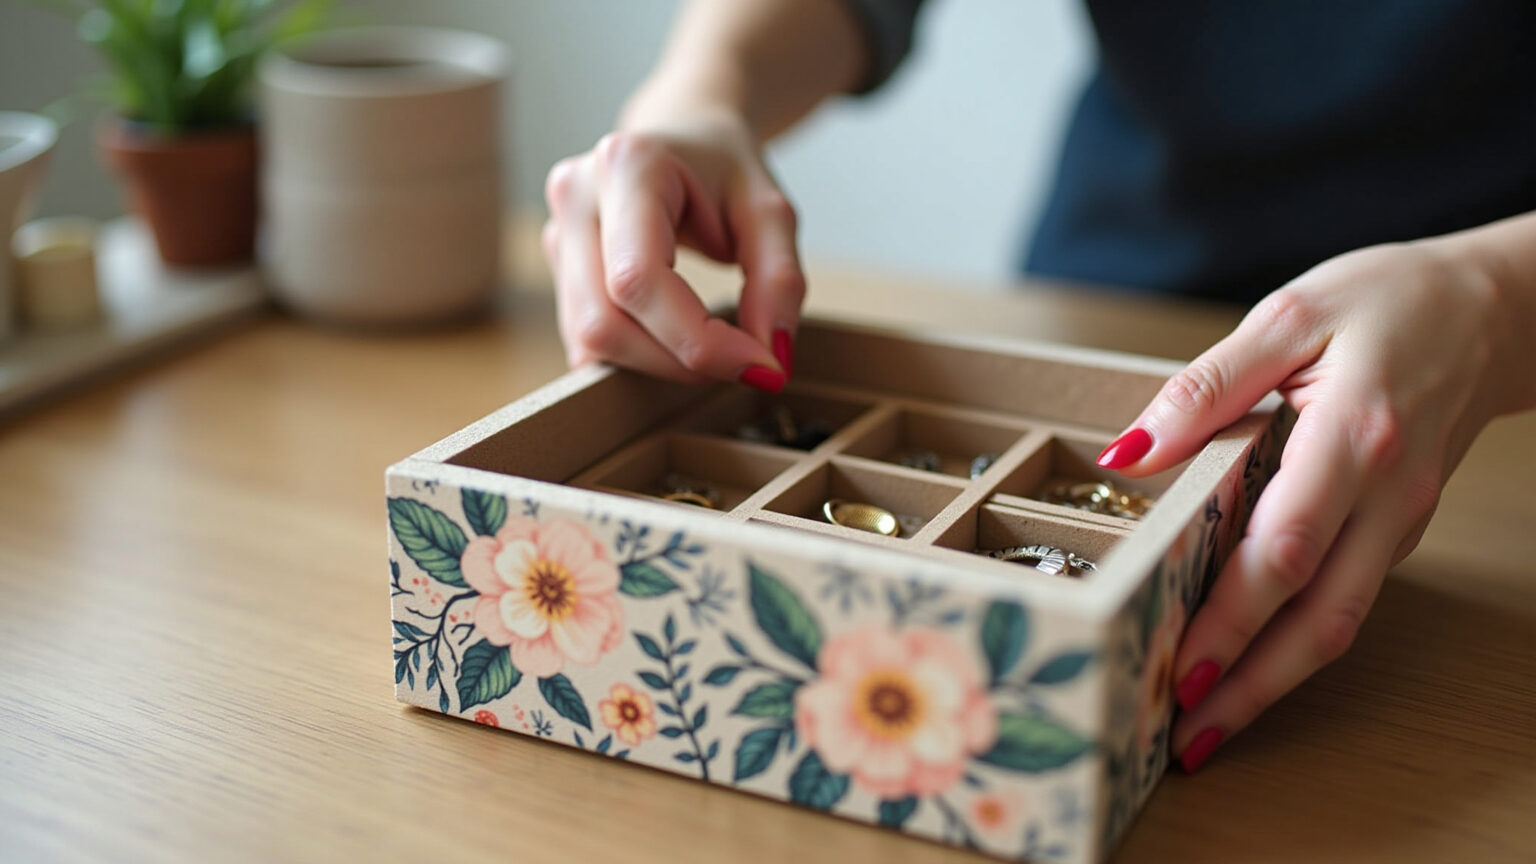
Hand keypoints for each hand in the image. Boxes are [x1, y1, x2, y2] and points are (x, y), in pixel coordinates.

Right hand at [542, 109, 802, 390]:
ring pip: (590, 341)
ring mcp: (558, 232)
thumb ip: (779, 283)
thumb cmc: (726, 168)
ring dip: (659, 365)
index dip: (698, 341)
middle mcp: (576, 195)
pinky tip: (677, 338)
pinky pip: (587, 339)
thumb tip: (771, 363)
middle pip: (605, 323)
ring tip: (713, 345)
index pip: (640, 280)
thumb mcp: (771, 214)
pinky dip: (638, 357)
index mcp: (627, 165)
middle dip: (678, 362)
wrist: (684, 135)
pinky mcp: (559, 266)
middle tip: (742, 360)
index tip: (759, 365)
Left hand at [1098, 239, 1530, 771]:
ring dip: (1273, 682)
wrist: (1489, 312)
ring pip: (1337, 623)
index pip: (1285, 547)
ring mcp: (1397, 523)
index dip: (1232, 615)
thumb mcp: (1287, 315)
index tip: (1179, 665)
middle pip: (1318, 616)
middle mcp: (1385, 496)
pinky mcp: (1393, 533)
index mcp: (1355, 436)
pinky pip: (1343, 600)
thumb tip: (1128, 451)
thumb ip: (1204, 386)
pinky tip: (1243, 664)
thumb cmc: (1386, 302)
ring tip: (1206, 728)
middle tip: (1183, 738)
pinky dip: (1293, 644)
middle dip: (1250, 685)